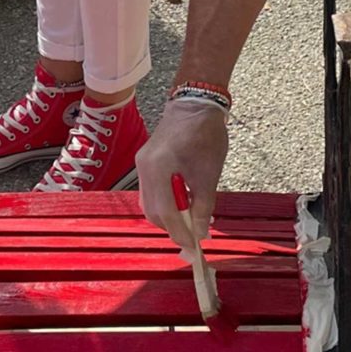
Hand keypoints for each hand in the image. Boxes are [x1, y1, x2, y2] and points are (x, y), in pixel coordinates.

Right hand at [136, 97, 229, 246]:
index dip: (179, 233)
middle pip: (152, 211)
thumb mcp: (209, 174)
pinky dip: (165, 203)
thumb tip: (200, 233)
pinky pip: (151, 191)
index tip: (192, 247)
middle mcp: (144, 169)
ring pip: (150, 203)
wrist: (195, 104)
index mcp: (159, 168)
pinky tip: (182, 204)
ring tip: (189, 221)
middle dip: (172, 227)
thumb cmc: (205, 136)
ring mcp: (141, 165)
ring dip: (168, 216)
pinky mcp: (145, 162)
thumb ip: (203, 206)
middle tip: (192, 236)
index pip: (165, 212)